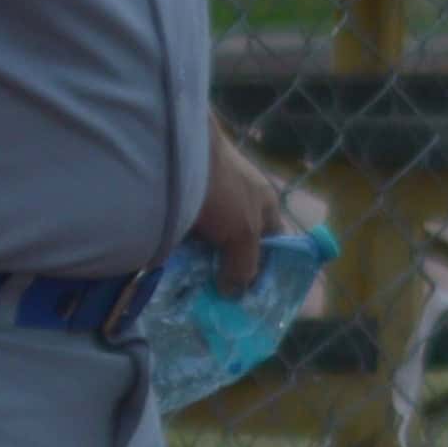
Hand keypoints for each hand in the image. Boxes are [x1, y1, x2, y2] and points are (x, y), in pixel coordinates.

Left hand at [193, 117, 289, 290]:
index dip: (267, 267)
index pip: (274, 242)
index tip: (252, 294)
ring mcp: (208, 200)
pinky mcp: (181, 201)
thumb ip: (244, 265)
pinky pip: (183, 233)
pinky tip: (172, 267)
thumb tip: (233, 293)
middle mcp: (238, 200)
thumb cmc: (223, 188)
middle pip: (238, 243)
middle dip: (228, 268)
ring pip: (208, 240)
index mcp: (264, 204)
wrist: (176, 150)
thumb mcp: (243, 232)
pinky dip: (180, 249)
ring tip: (191, 287)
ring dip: (201, 261)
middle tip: (217, 296)